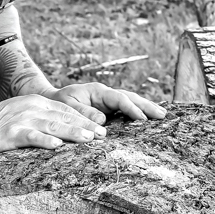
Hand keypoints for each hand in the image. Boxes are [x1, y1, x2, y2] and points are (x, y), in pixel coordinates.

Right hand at [0, 94, 106, 157]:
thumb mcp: (23, 114)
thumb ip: (42, 119)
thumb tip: (63, 132)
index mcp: (36, 102)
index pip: (66, 110)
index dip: (85, 117)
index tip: (101, 127)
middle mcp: (32, 108)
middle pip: (64, 117)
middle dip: (85, 125)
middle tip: (103, 135)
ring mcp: (22, 120)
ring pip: (52, 126)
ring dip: (72, 132)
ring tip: (89, 139)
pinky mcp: (11, 134)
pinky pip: (31, 137)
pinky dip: (45, 141)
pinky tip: (57, 146)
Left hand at [44, 82, 167, 123]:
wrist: (51, 102)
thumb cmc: (57, 104)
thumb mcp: (67, 107)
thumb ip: (83, 113)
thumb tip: (103, 121)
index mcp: (97, 91)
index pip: (119, 99)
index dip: (131, 108)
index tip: (142, 119)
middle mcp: (105, 94)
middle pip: (130, 97)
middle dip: (147, 106)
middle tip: (163, 115)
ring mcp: (108, 101)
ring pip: (131, 102)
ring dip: (146, 108)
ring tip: (162, 115)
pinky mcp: (108, 109)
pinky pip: (126, 109)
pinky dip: (138, 112)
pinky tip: (149, 118)